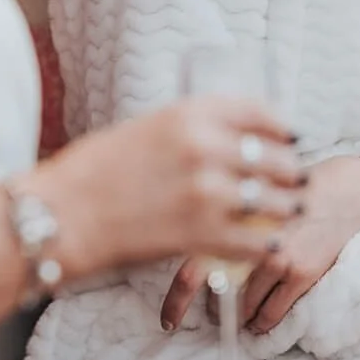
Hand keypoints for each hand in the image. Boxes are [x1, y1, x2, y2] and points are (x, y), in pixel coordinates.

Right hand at [28, 94, 303, 281]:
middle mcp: (207, 149)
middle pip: (275, 158)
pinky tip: (271, 246)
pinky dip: (266, 245)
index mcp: (190, 115)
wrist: (62, 215)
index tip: (290, 137)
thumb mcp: (144, 130)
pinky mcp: (203, 235)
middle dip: (290, 171)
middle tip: (297, 180)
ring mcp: (208, 194)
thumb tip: (220, 143)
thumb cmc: (92, 171)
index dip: (281, 127)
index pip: (258, 113)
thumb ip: (186, 133)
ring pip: (273, 202)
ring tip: (292, 212)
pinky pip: (255, 241)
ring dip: (287, 209)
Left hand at [160, 157, 359, 332]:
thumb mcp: (251, 192)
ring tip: (236, 316)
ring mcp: (274, 254)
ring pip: (241, 304)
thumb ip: (220, 216)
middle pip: (208, 286)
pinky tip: (259, 323)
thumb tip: (184, 246)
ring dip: (236, 315)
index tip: (166, 320)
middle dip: (198, 309)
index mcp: (229, 211)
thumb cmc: (294, 189)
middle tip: (190, 319)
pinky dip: (264, 322)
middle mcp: (246, 232)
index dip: (176, 298)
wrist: (349, 190)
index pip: (190, 261)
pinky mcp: (301, 271)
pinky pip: (272, 312)